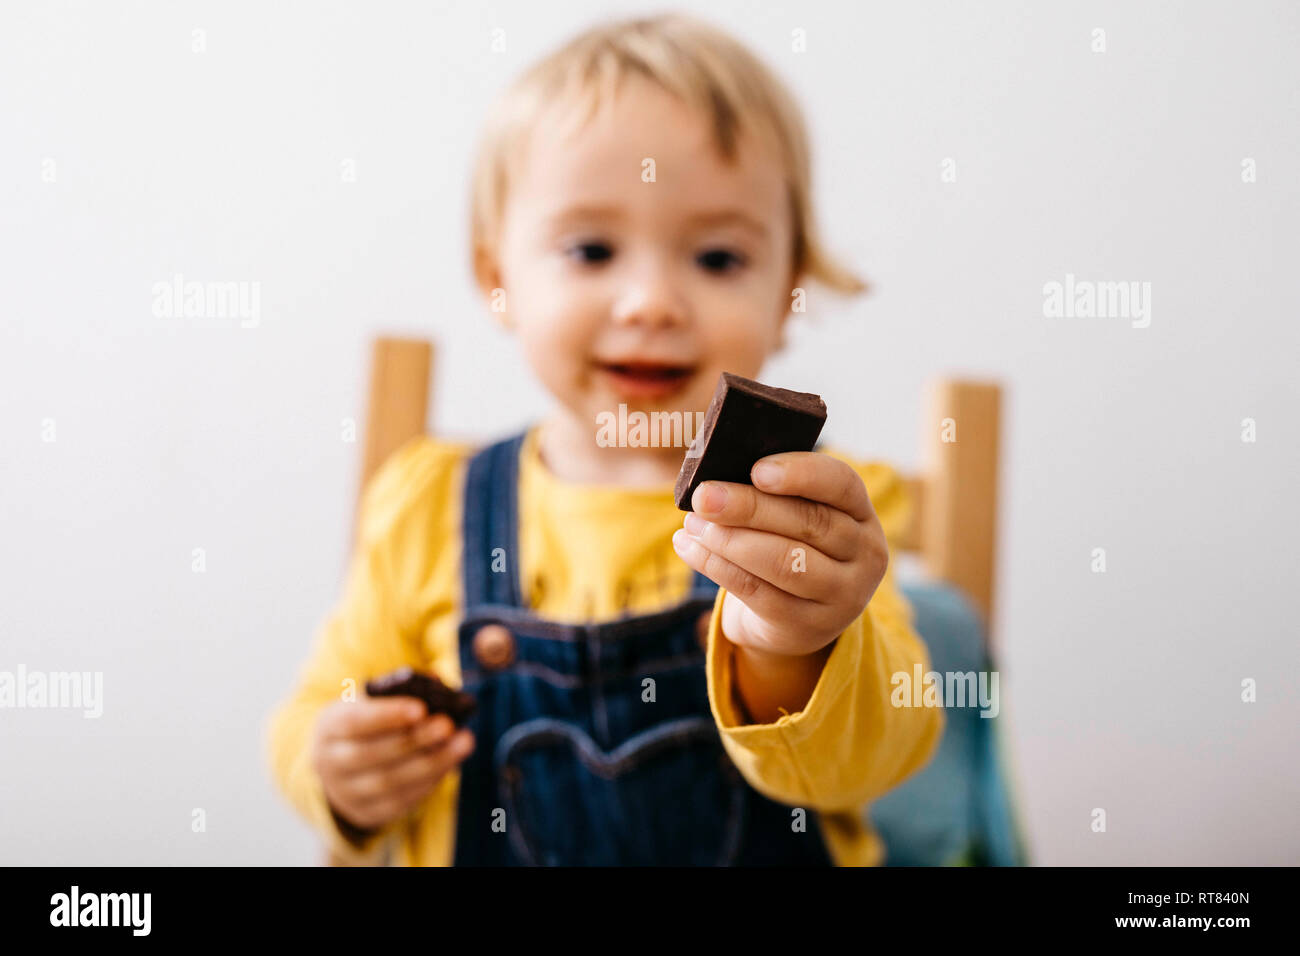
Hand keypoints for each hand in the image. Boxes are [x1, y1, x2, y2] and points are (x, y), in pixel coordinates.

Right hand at [311, 695, 474, 834]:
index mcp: (328, 727)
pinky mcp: (366, 813)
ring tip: (463, 742)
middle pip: (372, 754)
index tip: (421, 708)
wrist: (341, 766)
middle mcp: (330, 762)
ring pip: (389, 782)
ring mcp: (346, 792)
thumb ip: (400, 691)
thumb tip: (437, 682)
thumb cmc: (366, 724)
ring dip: (432, 762)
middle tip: (448, 724)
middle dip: (415, 739)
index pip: (353, 721)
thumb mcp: (371, 702)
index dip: (387, 715)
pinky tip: (449, 763)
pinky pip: (400, 801)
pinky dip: (429, 781)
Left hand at [672, 451, 887, 657]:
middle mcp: (863, 555)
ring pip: (781, 561)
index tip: (757, 470)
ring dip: (729, 539)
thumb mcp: (800, 519)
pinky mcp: (806, 625)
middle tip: (704, 496)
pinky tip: (690, 547)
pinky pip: (756, 590)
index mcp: (863, 515)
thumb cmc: (792, 547)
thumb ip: (775, 494)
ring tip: (693, 523)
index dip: (800, 473)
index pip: (842, 483)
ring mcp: (841, 596)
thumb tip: (719, 477)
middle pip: (807, 522)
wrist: (796, 619)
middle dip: (749, 506)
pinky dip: (716, 566)